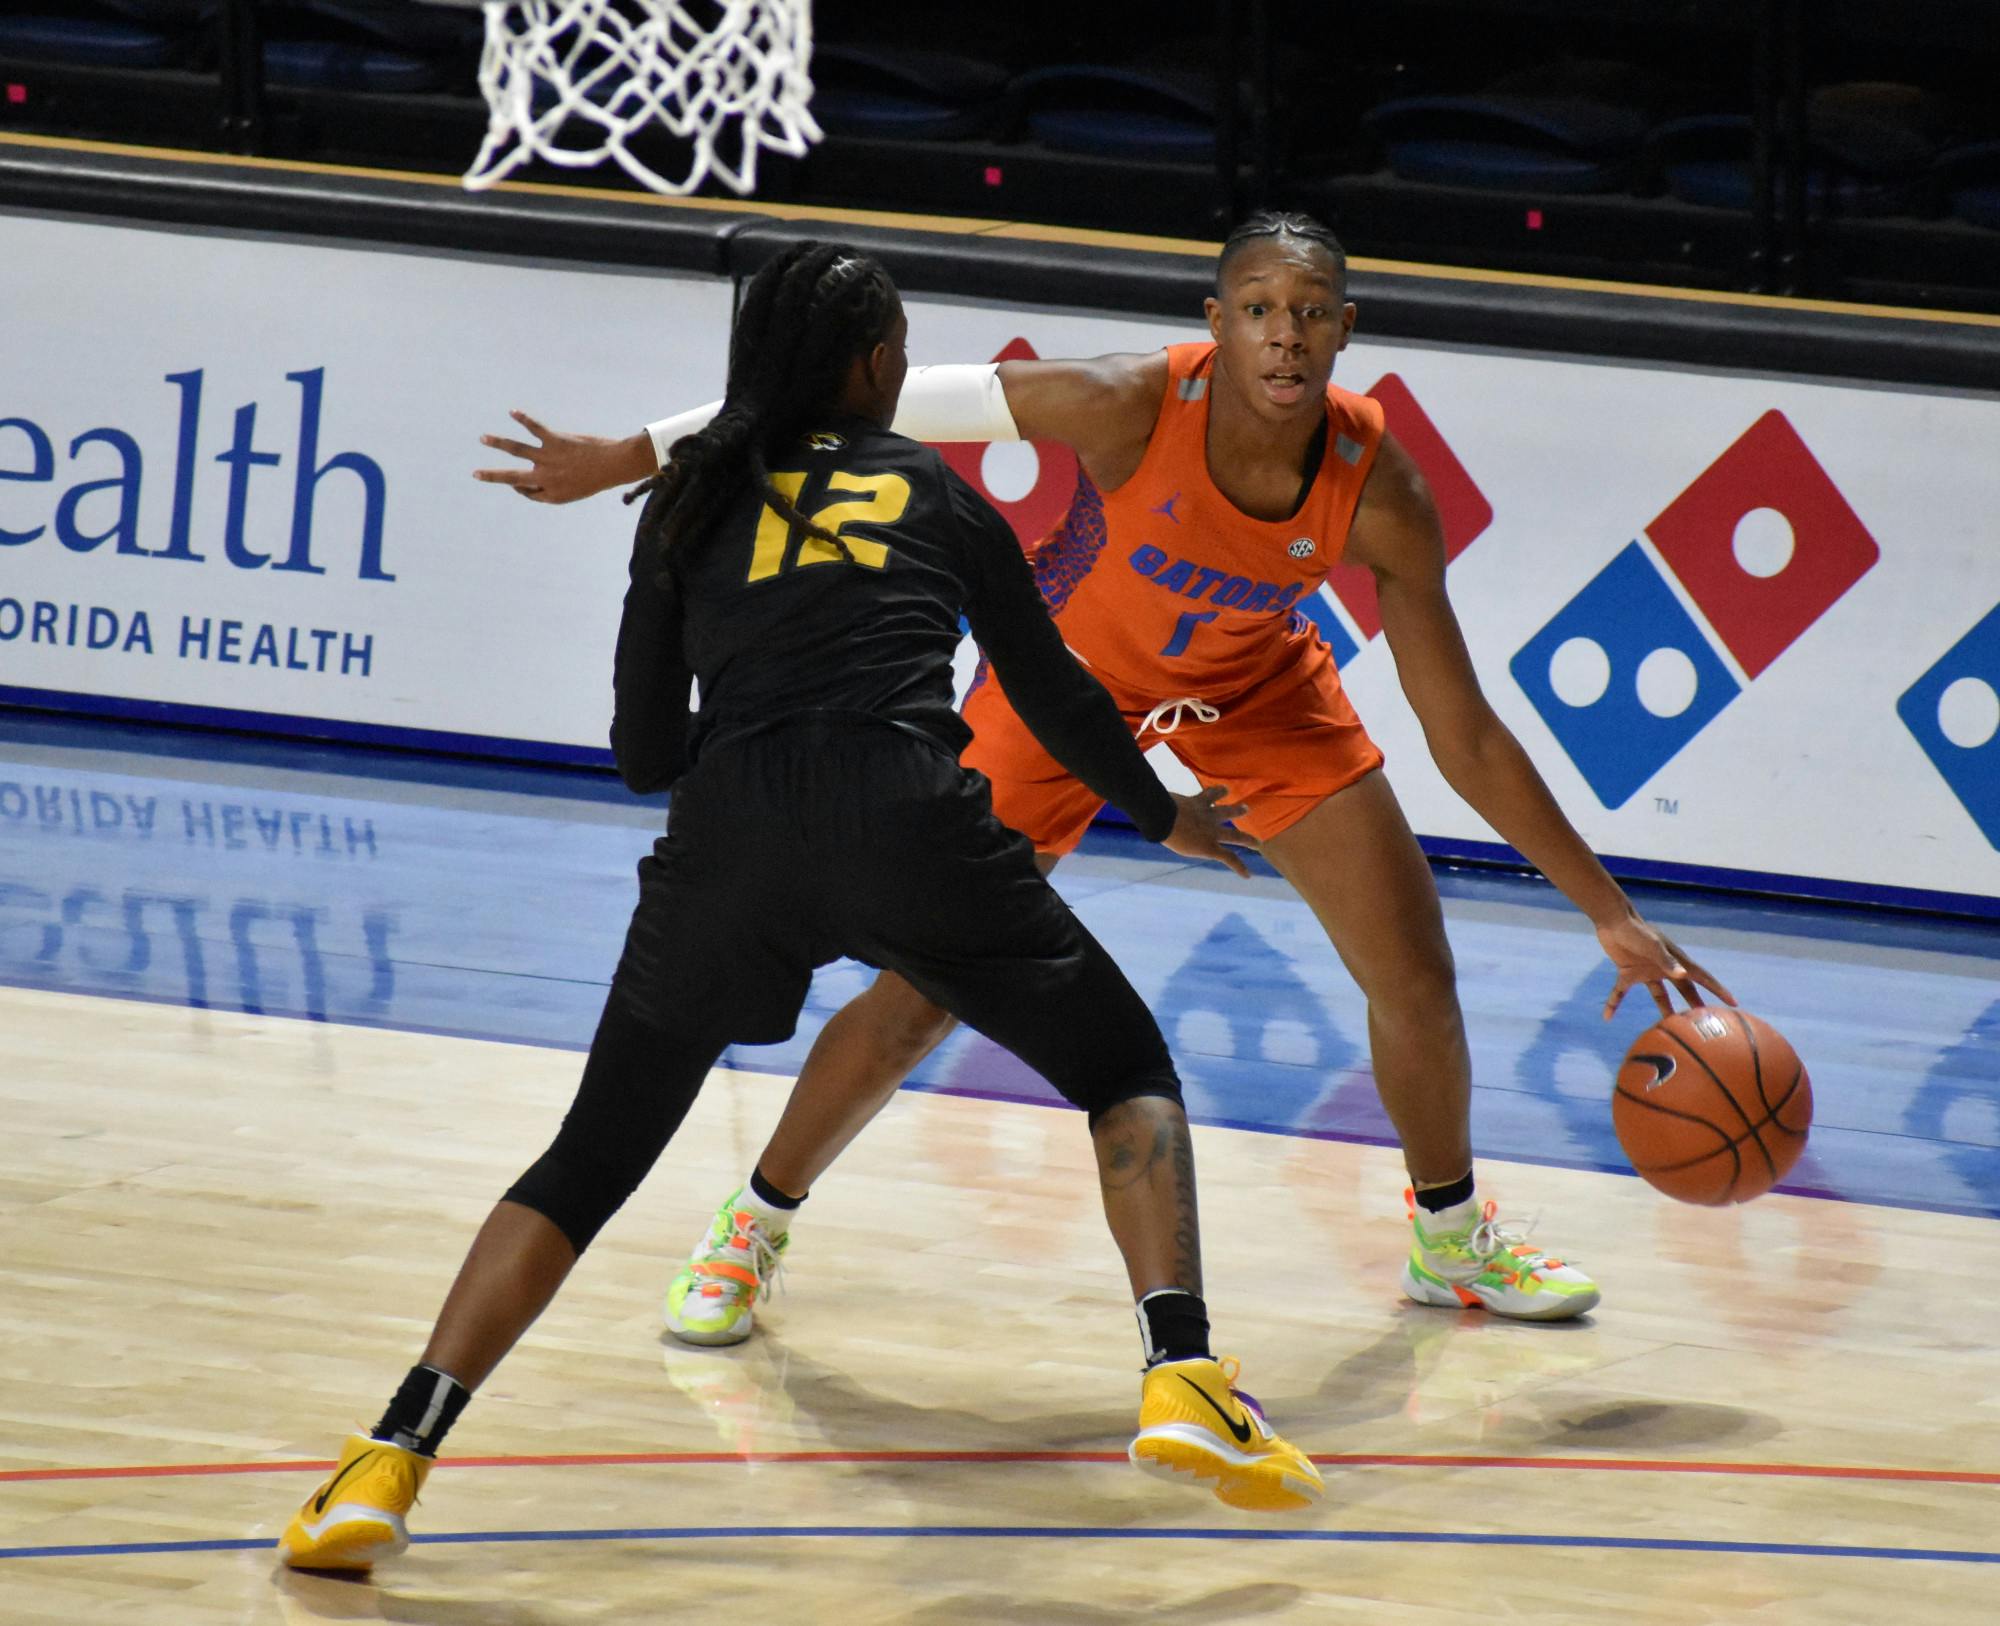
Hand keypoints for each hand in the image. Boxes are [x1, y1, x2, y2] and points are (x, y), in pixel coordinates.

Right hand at [474, 411, 653, 503]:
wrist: (615, 465)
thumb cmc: (595, 479)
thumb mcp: (573, 493)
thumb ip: (550, 490)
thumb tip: (527, 482)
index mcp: (551, 494)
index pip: (526, 490)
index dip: (522, 486)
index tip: (522, 481)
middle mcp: (546, 477)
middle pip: (512, 477)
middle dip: (492, 476)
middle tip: (475, 474)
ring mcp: (549, 458)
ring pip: (517, 450)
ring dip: (498, 443)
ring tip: (483, 439)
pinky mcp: (556, 441)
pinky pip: (535, 428)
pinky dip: (523, 419)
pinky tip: (512, 412)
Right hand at [1161, 785, 1259, 877]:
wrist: (1163, 817)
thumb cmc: (1156, 807)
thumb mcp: (1157, 799)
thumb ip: (1156, 798)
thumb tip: (1142, 796)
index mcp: (1196, 803)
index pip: (1210, 795)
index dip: (1218, 792)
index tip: (1225, 789)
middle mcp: (1207, 816)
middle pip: (1225, 812)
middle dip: (1236, 811)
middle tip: (1246, 808)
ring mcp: (1210, 831)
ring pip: (1233, 835)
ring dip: (1246, 839)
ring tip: (1257, 843)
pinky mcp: (1210, 847)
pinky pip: (1228, 858)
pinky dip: (1239, 867)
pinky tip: (1248, 876)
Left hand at [1596, 913, 1734, 1020]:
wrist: (1613, 920)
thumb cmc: (1636, 931)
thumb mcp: (1652, 946)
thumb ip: (1666, 960)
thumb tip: (1683, 976)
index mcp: (1675, 961)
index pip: (1701, 977)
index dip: (1717, 990)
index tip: (1733, 1003)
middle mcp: (1663, 968)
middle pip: (1683, 989)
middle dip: (1694, 1004)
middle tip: (1705, 1021)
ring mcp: (1645, 971)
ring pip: (1658, 995)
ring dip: (1663, 1009)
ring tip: (1669, 1026)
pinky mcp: (1626, 972)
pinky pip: (1620, 992)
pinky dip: (1614, 1003)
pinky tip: (1607, 1017)